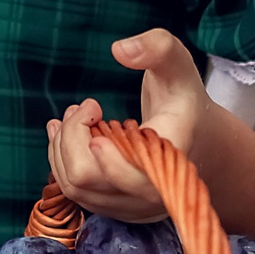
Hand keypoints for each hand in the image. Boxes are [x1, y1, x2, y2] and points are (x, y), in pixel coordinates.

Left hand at [45, 29, 215, 224]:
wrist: (194, 136)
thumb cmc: (182, 97)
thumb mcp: (177, 64)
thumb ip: (157, 47)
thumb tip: (120, 50)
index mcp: (172, 158)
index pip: (130, 177)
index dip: (100, 151)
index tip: (95, 109)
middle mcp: (153, 193)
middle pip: (86, 179)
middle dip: (72, 137)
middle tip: (85, 106)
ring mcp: (132, 205)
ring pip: (74, 186)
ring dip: (62, 146)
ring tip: (73, 115)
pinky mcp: (115, 206)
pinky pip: (74, 191)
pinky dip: (60, 159)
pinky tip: (64, 132)